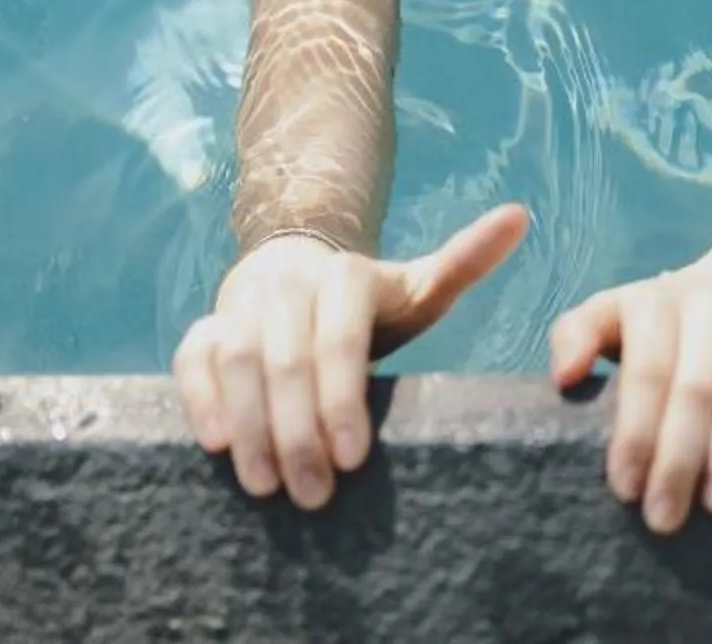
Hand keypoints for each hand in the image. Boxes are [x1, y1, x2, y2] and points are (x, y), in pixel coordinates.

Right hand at [173, 203, 527, 508]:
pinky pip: (191, 358)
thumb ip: (465, 260)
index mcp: (345, 276)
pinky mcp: (205, 327)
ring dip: (248, 426)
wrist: (297, 275)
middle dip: (297, 432)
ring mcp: (241, 304)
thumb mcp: (418, 285)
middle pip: (285, 360)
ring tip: (266, 487)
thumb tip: (520, 216)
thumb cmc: (369, 303)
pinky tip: (215, 444)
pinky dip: (200, 397)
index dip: (342, 399)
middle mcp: (288, 285)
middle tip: (314, 495)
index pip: (340, 340)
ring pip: (236, 360)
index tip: (354, 458)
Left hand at [548, 257, 711, 533]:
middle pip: (694, 386)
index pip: (645, 371)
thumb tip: (563, 378)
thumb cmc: (673, 322)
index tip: (625, 490)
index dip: (635, 432)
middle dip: (677, 459)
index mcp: (656, 303)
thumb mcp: (618, 313)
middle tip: (664, 519)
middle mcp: (710, 303)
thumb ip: (577, 335)